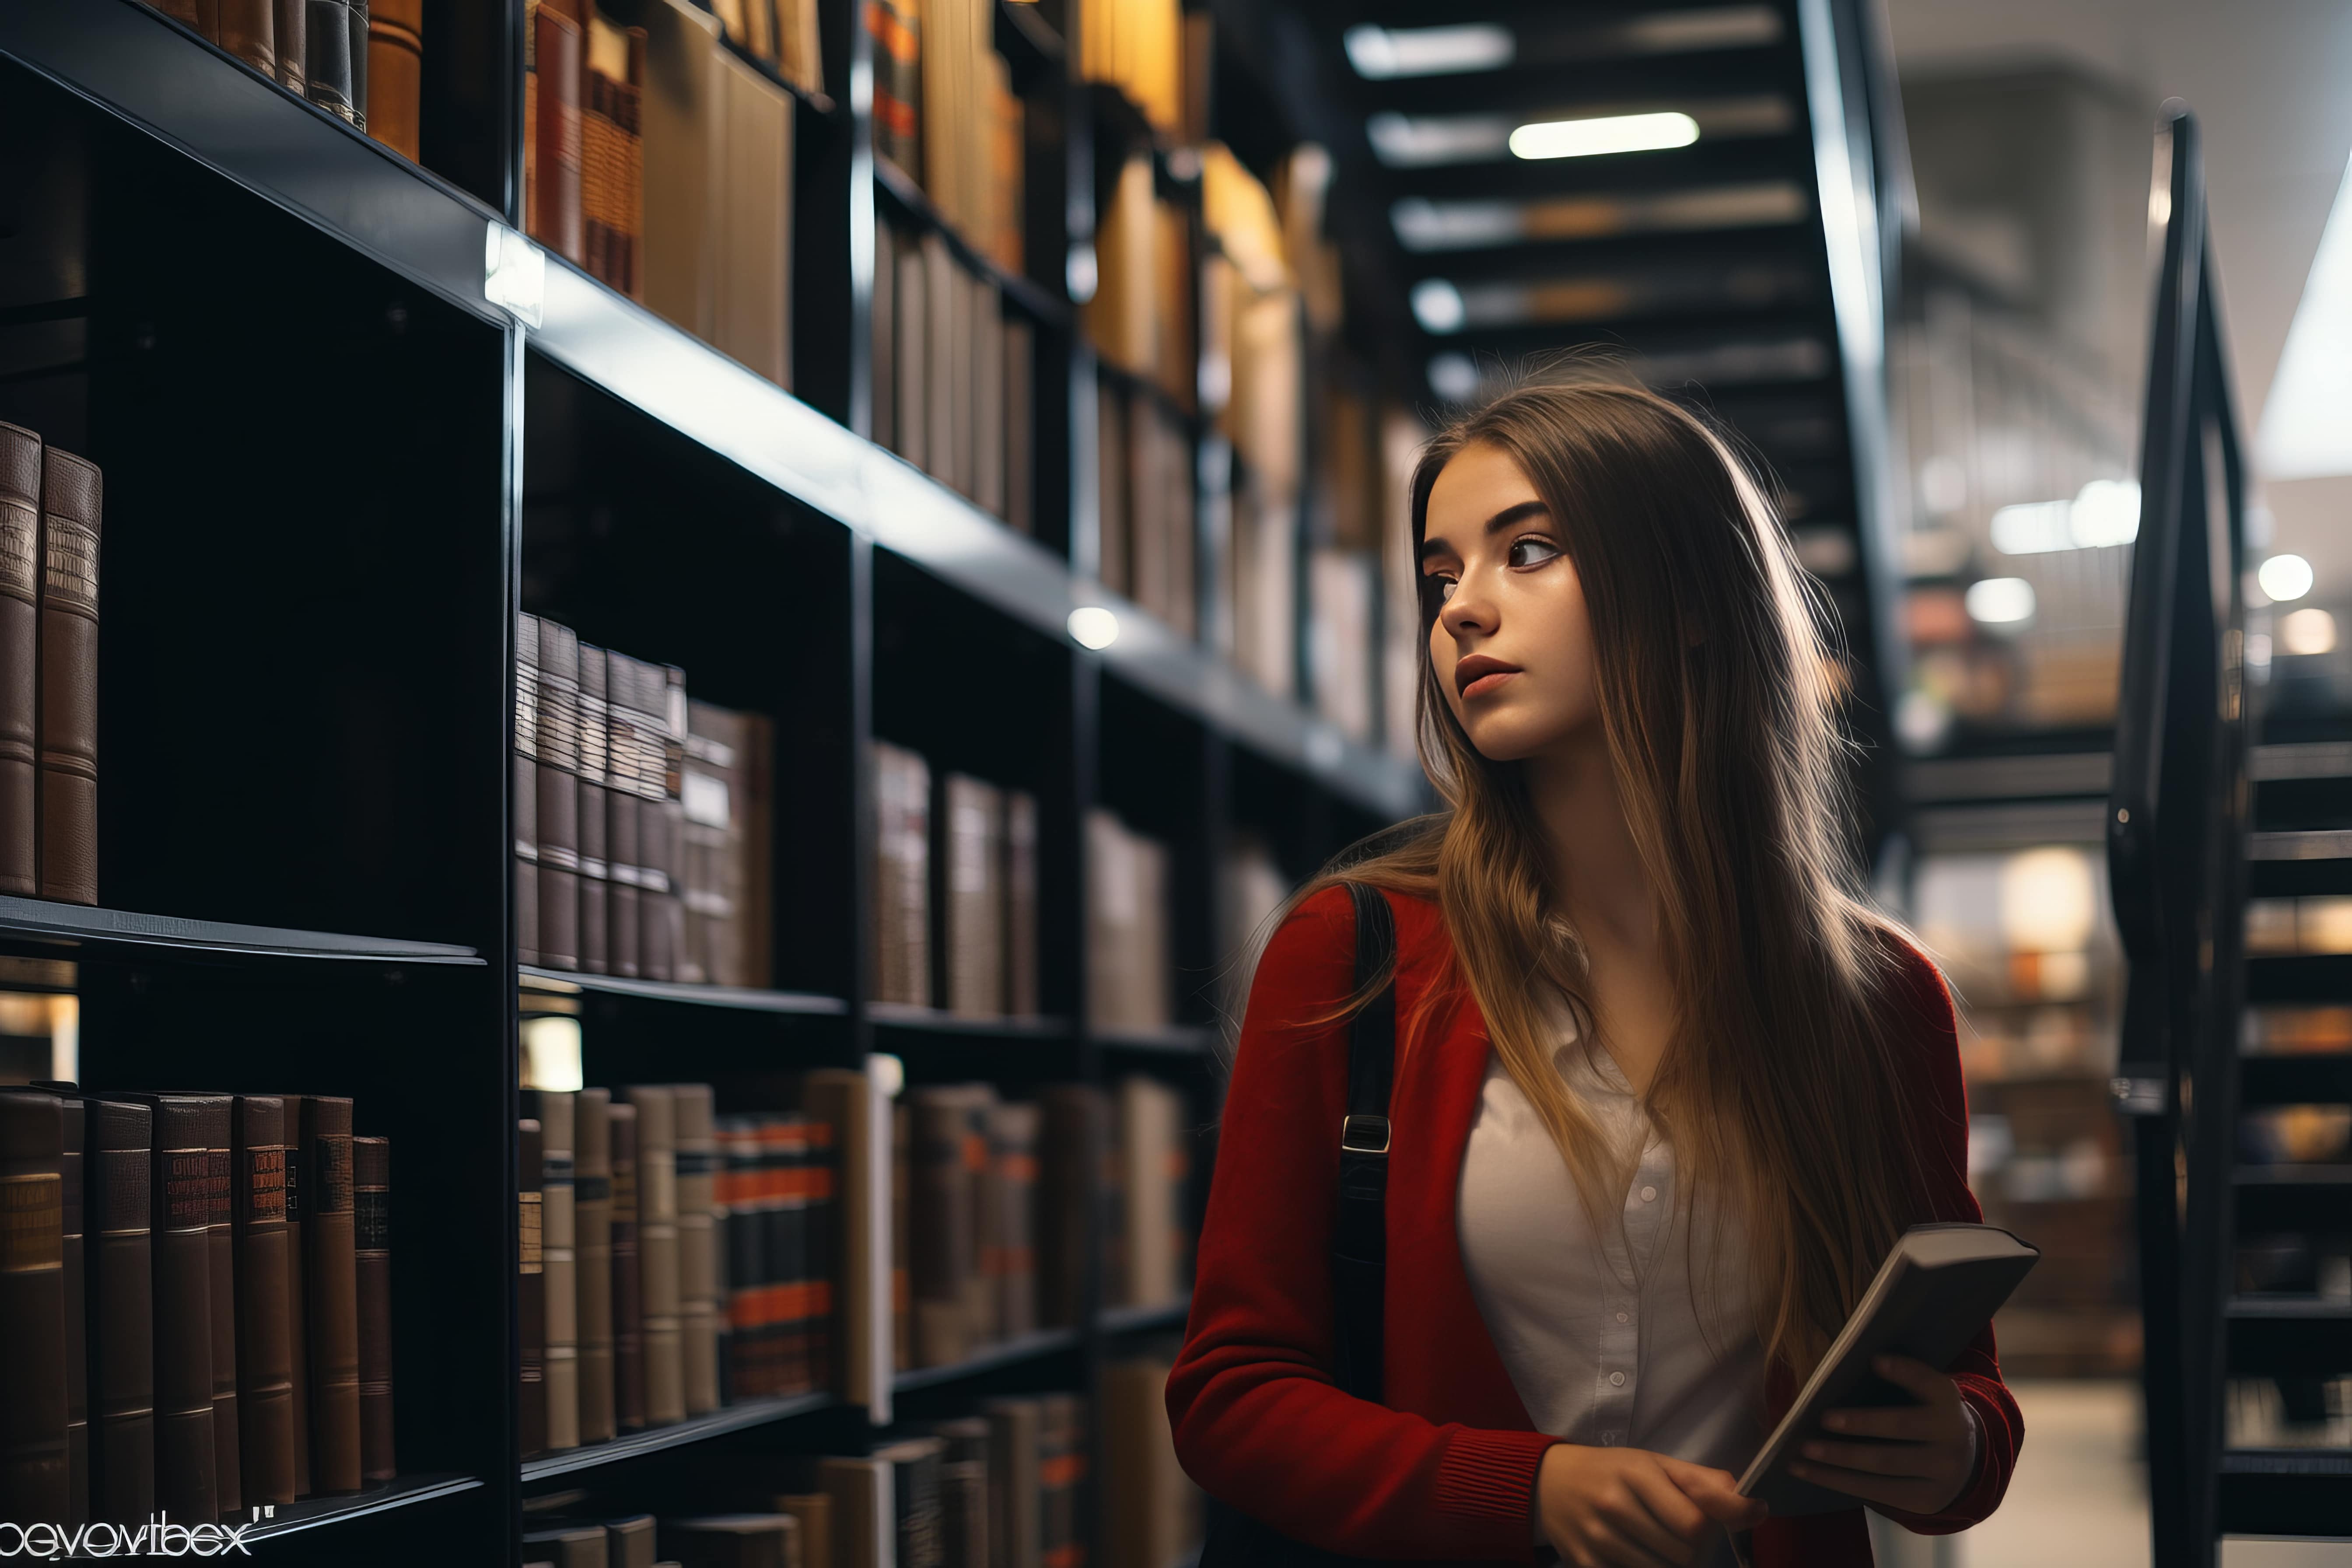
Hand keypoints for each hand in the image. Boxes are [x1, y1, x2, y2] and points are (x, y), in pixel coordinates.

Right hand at [1531, 1443, 1768, 1566]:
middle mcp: (1614, 1505)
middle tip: (1679, 1534)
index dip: (1712, 1529)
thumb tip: (1754, 1507)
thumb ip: (1704, 1483)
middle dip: (1692, 1550)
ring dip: (1670, 1564)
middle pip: (1684, 1555)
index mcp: (1636, 1473)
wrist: (1548, 1483)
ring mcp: (1597, 1538)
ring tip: (1658, 1544)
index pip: (1697, 1524)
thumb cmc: (1612, 1471)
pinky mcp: (1584, 1564)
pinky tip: (1635, 1554)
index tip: (1713, 1523)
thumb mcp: (1655, 1463)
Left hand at [1786, 1354, 1977, 1515]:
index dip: (1905, 1372)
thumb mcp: (1925, 1397)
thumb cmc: (1925, 1418)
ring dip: (1838, 1458)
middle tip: (1823, 1418)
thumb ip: (1900, 1383)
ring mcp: (1941, 1474)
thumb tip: (1841, 1372)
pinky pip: (1876, 1492)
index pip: (1930, 1383)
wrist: (1965, 1466)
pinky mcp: (1925, 1501)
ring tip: (1803, 1451)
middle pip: (1901, 1427)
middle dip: (1861, 1423)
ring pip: (1884, 1465)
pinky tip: (1809, 1472)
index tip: (1874, 1360)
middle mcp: (1952, 1438)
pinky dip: (1837, 1481)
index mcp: (1948, 1402)